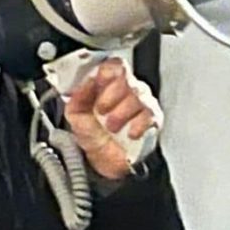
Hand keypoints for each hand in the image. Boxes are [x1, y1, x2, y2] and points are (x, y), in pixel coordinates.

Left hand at [64, 58, 162, 179]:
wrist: (106, 164)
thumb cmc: (94, 137)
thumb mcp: (76, 116)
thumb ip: (78, 96)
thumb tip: (85, 82)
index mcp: (108, 85)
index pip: (114, 66)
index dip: (106, 72)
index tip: (98, 84)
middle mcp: (128, 91)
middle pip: (127, 78)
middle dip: (111, 95)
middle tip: (101, 110)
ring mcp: (143, 104)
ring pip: (138, 95)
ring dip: (121, 113)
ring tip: (112, 126)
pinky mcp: (153, 120)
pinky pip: (149, 114)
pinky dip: (137, 124)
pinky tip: (129, 132)